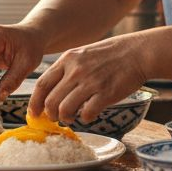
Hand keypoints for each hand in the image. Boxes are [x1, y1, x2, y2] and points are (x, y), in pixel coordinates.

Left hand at [29, 36, 148, 124]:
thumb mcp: (83, 54)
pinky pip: (87, 113)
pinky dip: (85, 118)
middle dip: (50, 115)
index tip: (34, 113)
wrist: (137, 52)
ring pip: (65, 109)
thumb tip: (53, 91)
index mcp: (68, 60)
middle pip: (51, 101)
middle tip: (55, 118)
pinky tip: (89, 115)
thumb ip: (67, 69)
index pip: (42, 85)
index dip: (34, 102)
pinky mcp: (106, 93)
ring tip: (71, 118)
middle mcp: (76, 71)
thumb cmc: (110, 54)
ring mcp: (91, 82)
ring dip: (66, 118)